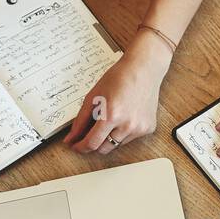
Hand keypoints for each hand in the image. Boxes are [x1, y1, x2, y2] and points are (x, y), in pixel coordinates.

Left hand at [64, 38, 168, 153]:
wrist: (143, 70)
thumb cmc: (119, 78)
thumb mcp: (93, 97)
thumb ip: (80, 121)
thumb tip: (71, 138)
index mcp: (112, 115)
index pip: (92, 143)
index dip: (81, 147)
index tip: (76, 146)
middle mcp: (128, 125)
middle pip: (104, 149)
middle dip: (93, 144)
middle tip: (88, 135)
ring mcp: (139, 128)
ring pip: (116, 145)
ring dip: (108, 137)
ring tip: (110, 118)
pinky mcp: (148, 129)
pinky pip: (129, 138)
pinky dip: (122, 132)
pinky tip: (125, 116)